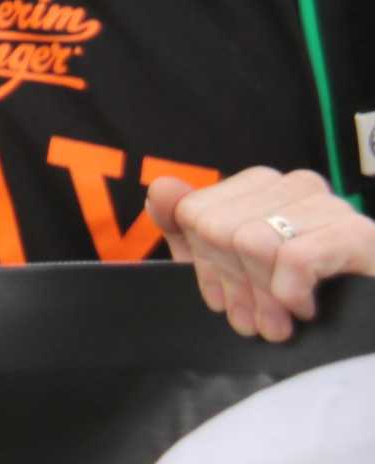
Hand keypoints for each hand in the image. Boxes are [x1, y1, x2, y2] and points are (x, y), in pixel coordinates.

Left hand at [149, 167, 374, 341]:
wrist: (371, 330)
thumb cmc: (302, 296)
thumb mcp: (233, 267)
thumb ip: (189, 228)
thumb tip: (162, 189)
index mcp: (260, 186)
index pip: (194, 213)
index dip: (204, 264)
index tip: (224, 297)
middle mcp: (293, 185)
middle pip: (218, 229)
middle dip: (234, 284)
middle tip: (254, 318)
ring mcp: (328, 205)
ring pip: (252, 242)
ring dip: (262, 296)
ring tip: (277, 322)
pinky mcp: (357, 234)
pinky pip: (294, 257)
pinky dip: (291, 292)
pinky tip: (304, 309)